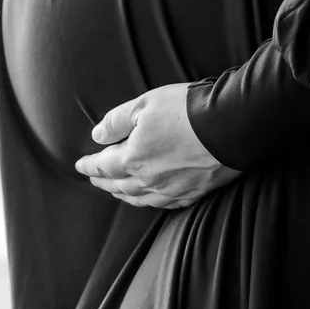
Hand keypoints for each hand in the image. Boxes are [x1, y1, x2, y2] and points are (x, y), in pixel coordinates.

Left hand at [74, 83, 241, 208]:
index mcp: (134, 158)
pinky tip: (150, 198)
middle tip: (94, 179)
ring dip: (124, 195)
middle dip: (103, 182)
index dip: (90, 165)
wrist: (229, 126)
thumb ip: (117, 121)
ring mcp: (172, 189)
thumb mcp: (144, 104)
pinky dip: (150, 202)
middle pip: (119, 185)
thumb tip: (97, 135)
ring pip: (140, 199)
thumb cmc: (186, 110)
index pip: (104, 165)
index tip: (80, 165)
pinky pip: (164, 204)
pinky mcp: (193, 193)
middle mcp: (150, 180)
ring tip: (116, 190)